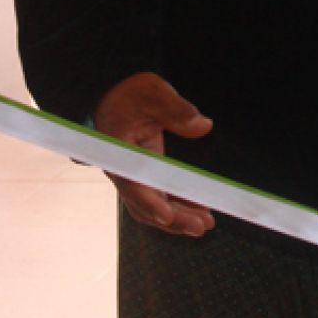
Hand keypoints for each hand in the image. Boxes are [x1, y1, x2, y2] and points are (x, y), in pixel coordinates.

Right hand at [92, 72, 215, 235]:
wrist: (112, 95)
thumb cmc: (128, 93)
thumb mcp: (151, 91)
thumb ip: (175, 108)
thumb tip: (202, 126)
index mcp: (117, 151)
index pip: (132, 182)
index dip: (150, 202)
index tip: (167, 216)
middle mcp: (122, 169)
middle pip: (145, 202)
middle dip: (172, 218)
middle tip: (201, 226)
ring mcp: (133, 174)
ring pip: (152, 205)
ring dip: (176, 217)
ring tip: (204, 224)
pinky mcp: (143, 174)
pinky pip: (158, 196)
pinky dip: (176, 205)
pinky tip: (197, 210)